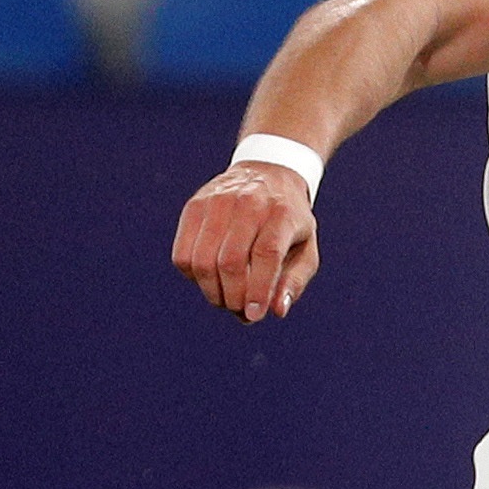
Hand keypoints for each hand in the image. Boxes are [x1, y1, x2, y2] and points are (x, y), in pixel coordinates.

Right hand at [172, 159, 320, 323]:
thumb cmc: (289, 222)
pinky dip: (193, 277)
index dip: (258, 290)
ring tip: (224, 298)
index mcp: (282, 213)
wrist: (267, 173)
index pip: (266, 255)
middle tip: (238, 310)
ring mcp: (217, 202)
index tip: (254, 315)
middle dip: (233, 297)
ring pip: (202, 261)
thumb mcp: (305, 248)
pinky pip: (182, 254)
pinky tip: (208, 277)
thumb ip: (294, 281)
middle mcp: (249, 203)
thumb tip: (276, 310)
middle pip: (230, 262)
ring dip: (211, 291)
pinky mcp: (194, 206)